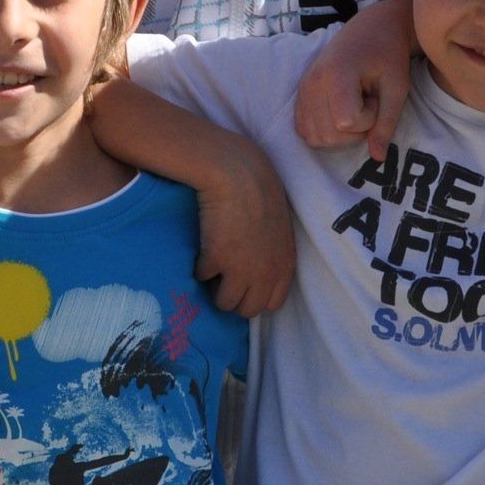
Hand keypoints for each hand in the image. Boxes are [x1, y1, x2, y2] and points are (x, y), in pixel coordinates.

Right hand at [193, 141, 295, 317]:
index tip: (245, 286)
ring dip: (215, 289)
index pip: (273, 303)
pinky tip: (201, 251)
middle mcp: (266, 274)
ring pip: (224, 302)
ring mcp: (241, 271)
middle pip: (248, 310)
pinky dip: (199, 267)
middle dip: (236, 298)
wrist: (239, 174)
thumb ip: (273, 253)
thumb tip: (258, 268)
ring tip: (211, 270)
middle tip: (224, 281)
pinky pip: (202, 277)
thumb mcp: (279, 228)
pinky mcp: (216, 261)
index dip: (256, 296)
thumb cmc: (261, 191)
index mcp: (284, 265)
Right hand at [293, 0, 414, 159]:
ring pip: (316, 138)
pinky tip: (341, 113)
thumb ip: (387, 122)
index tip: (377, 97)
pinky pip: (306, 131)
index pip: (347, 122)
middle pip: (330, 135)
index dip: (369, 119)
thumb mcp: (397, 87)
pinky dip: (325, 133)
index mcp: (335, 74)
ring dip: (341, 133)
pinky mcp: (299, 97)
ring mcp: (301, 90)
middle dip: (356, 129)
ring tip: (355, 106)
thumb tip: (378, 157)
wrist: (370, 29)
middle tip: (368, 102)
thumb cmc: (388, 55)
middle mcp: (311, 83)